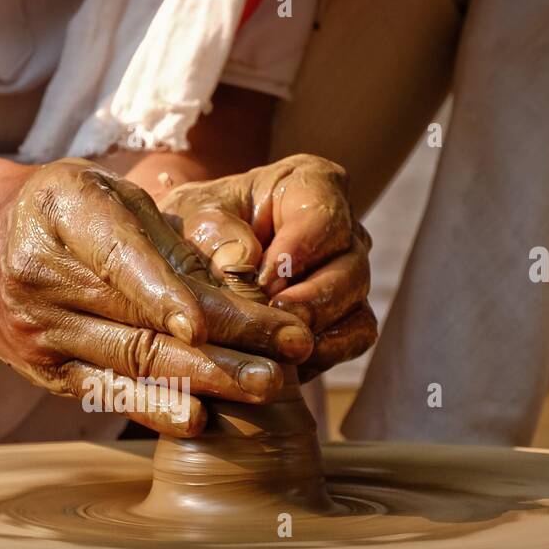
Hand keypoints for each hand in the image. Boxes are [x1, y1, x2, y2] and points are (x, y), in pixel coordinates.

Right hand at [0, 158, 315, 435]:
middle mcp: (42, 279)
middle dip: (223, 344)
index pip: (120, 259)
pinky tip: (199, 420)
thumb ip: (167, 234)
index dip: (165, 293)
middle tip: (287, 356)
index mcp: (63, 214)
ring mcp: (39, 333)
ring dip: (207, 380)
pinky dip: (155, 407)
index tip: (211, 321)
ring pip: (132, 363)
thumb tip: (241, 280)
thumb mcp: (109, 191)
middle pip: (140, 320)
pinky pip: (106, 393)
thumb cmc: (63, 210)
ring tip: (267, 387)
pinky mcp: (45, 373)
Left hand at [158, 153, 376, 380]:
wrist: (192, 256)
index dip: (300, 248)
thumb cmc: (195, 224)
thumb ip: (213, 232)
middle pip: (350, 264)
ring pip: (356, 304)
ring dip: (319, 329)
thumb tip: (243, 261)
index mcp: (309, 185)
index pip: (323, 212)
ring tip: (278, 347)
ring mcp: (346, 274)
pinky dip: (328, 352)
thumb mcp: (192, 217)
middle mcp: (340, 228)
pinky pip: (354, 337)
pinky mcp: (342, 317)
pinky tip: (289, 363)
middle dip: (314, 297)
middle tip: (276, 317)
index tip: (264, 278)